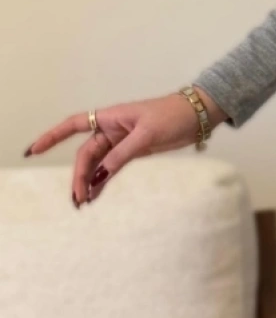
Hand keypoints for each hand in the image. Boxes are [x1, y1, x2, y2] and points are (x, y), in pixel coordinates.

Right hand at [23, 87, 228, 207]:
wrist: (198, 115)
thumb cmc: (173, 116)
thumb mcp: (147, 135)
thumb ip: (122, 155)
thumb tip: (99, 176)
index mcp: (111, 117)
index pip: (74, 124)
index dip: (53, 136)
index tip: (34, 151)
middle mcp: (112, 128)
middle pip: (86, 153)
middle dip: (79, 175)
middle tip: (78, 199)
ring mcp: (122, 141)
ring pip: (97, 163)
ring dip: (89, 181)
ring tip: (82, 202)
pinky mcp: (133, 151)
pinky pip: (111, 167)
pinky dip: (103, 180)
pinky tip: (96, 195)